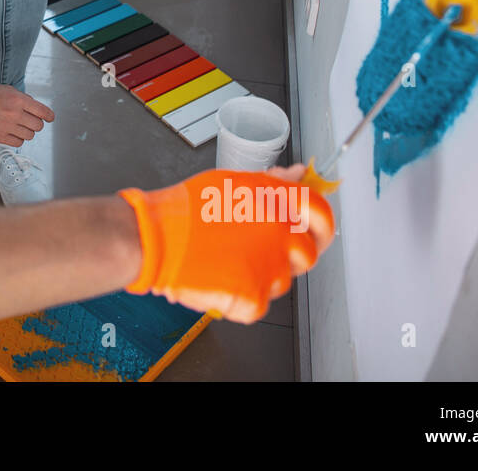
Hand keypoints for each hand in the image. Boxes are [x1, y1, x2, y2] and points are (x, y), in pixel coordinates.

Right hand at [0, 83, 53, 146]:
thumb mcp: (6, 89)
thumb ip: (22, 99)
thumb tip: (35, 108)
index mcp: (18, 100)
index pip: (43, 112)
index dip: (49, 116)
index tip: (49, 118)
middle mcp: (14, 113)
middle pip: (38, 126)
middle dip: (36, 123)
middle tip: (30, 121)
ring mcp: (6, 126)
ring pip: (29, 136)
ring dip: (26, 131)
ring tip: (18, 126)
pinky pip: (18, 142)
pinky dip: (17, 138)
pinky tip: (11, 132)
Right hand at [118, 168, 334, 322]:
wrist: (156, 240)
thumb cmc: (186, 210)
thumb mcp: (232, 183)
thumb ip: (272, 183)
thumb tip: (297, 175)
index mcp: (276, 202)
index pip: (321, 213)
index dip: (321, 222)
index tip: (314, 227)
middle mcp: (280, 234)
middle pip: (308, 253)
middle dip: (290, 254)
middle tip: (260, 251)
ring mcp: (269, 269)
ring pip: (281, 279)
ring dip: (262, 273)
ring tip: (227, 260)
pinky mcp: (254, 298)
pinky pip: (259, 302)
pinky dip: (241, 295)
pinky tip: (219, 277)